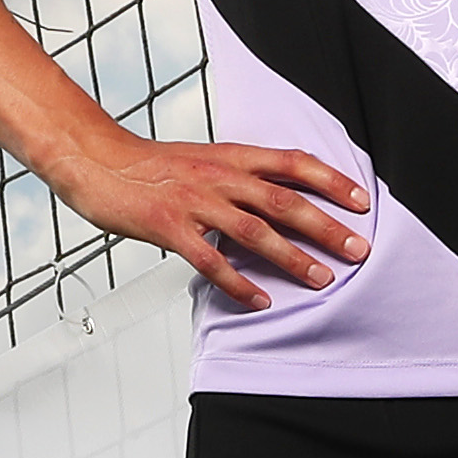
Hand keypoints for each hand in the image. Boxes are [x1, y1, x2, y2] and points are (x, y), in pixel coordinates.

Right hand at [59, 136, 371, 306]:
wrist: (94, 160)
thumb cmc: (151, 165)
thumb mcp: (203, 160)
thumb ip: (240, 177)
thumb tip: (279, 197)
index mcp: (231, 157)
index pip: (291, 162)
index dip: (330, 179)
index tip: (362, 199)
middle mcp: (219, 177)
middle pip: (283, 201)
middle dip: (326, 226)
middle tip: (358, 249)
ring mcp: (194, 202)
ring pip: (254, 232)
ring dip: (292, 258)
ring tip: (322, 279)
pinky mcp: (169, 228)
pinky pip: (211, 261)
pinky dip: (239, 283)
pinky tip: (261, 299)